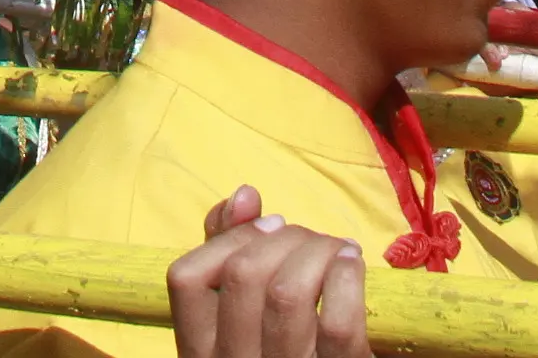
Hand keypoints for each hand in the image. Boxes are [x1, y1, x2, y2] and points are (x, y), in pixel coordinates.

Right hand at [167, 187, 366, 357]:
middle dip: (284, 236)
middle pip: (243, 274)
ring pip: (287, 293)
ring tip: (336, 249)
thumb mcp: (243, 308)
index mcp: (202, 350)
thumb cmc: (281, 342)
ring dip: (318, 250)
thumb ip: (229, 250)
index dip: (229, 238)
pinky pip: (337, 324)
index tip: (270, 224)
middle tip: (310, 239)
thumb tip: (244, 195)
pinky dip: (346, 277)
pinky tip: (351, 263)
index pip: (186, 278)